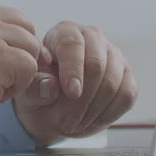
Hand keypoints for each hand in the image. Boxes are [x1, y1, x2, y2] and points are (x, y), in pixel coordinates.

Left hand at [11, 22, 136, 144]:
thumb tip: (49, 86)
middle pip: (96, 64)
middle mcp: (92, 37)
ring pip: (113, 81)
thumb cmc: (39, 91)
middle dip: (83, 98)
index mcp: (64, 32)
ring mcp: (113, 55)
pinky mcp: (127, 75)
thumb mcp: (28, 91)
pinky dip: (110, 113)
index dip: (73, 69)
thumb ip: (36, 87)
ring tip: (74, 124)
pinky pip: (126, 94)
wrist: (54, 107)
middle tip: (67, 121)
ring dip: (94, 109)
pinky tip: (92, 121)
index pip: (72, 44)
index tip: (71, 93)